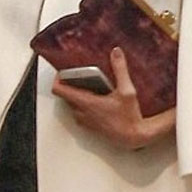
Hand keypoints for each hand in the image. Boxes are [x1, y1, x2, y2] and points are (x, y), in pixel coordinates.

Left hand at [51, 46, 175, 149]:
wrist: (134, 137)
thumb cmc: (130, 118)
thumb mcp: (127, 90)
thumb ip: (120, 69)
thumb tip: (116, 53)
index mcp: (86, 102)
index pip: (59, 90)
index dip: (58, 79)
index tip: (62, 72)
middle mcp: (82, 113)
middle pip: (65, 96)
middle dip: (69, 85)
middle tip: (79, 76)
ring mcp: (85, 121)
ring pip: (72, 105)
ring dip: (76, 96)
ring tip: (89, 87)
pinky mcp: (89, 127)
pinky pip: (79, 113)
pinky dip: (83, 105)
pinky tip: (97, 101)